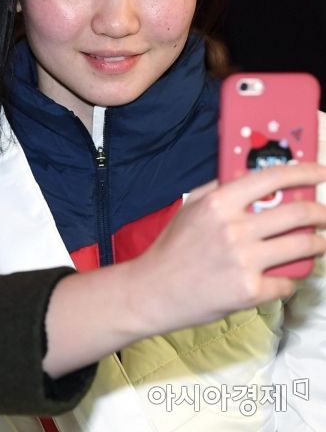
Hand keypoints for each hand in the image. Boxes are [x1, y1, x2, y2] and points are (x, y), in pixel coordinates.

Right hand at [126, 162, 325, 335]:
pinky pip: (288, 282)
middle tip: (325, 215)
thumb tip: (252, 176)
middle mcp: (235, 229)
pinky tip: (285, 276)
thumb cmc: (174, 247)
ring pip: (302, 246)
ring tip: (318, 242)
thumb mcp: (192, 207)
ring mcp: (244, 261)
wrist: (155, 290)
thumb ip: (221, 189)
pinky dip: (291, 279)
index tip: (320, 173)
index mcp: (220, 203)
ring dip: (318, 243)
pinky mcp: (250, 291)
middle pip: (297, 213)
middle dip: (321, 213)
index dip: (304, 173)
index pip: (272, 179)